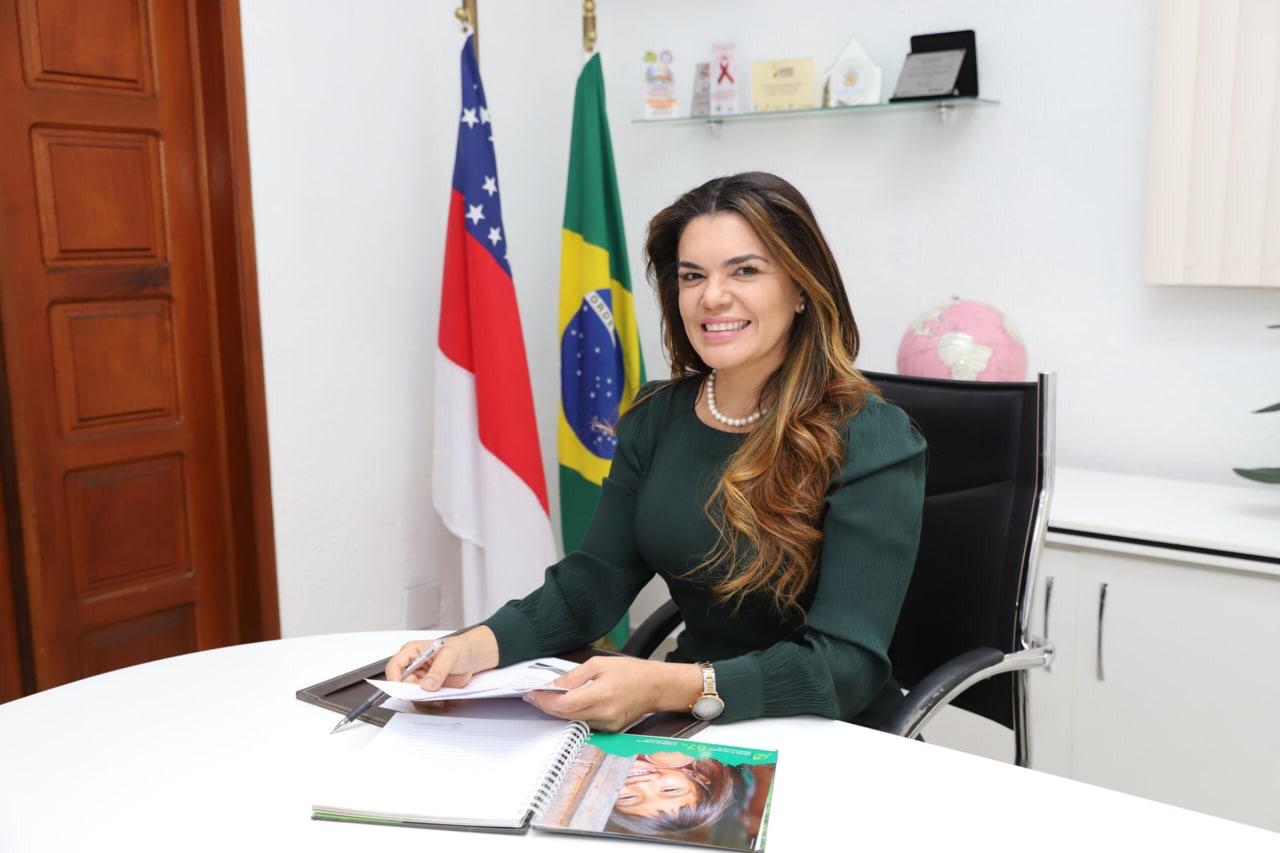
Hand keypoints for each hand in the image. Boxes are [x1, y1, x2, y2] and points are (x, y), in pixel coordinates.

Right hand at [384, 627, 499, 691]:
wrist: (471, 657)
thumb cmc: (459, 648)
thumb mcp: (450, 655)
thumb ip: (438, 671)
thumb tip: (427, 685)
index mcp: (412, 652)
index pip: (394, 667)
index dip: (394, 679)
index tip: (404, 689)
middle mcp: (413, 667)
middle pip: (402, 686)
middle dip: (415, 693)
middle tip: (429, 695)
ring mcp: (420, 680)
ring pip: (414, 696)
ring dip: (427, 701)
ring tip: (442, 698)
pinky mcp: (428, 690)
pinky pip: (425, 702)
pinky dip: (435, 704)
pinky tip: (446, 701)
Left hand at [523, 656, 701, 731]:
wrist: (657, 687)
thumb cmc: (632, 671)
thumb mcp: (600, 664)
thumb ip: (575, 676)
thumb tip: (554, 686)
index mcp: (602, 694)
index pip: (565, 704)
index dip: (545, 701)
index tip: (532, 694)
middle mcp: (604, 714)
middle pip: (565, 716)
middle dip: (547, 706)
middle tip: (533, 696)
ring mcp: (608, 725)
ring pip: (573, 721)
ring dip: (558, 712)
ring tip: (546, 699)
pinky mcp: (610, 730)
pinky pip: (585, 724)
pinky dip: (573, 715)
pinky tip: (566, 705)